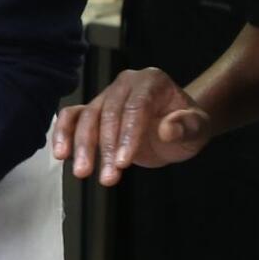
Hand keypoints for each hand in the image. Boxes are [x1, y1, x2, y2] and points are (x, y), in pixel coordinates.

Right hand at [52, 67, 212, 185]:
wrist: (176, 127)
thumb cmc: (187, 126)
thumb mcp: (198, 129)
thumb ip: (187, 127)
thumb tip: (168, 129)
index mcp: (152, 81)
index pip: (136, 106)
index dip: (127, 134)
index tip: (123, 162)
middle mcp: (126, 83)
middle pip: (108, 113)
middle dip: (105, 148)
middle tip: (106, 178)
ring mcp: (106, 95)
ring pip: (87, 117)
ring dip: (82, 146)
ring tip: (81, 173)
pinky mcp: (93, 110)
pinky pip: (72, 116)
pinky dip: (63, 133)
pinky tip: (61, 153)